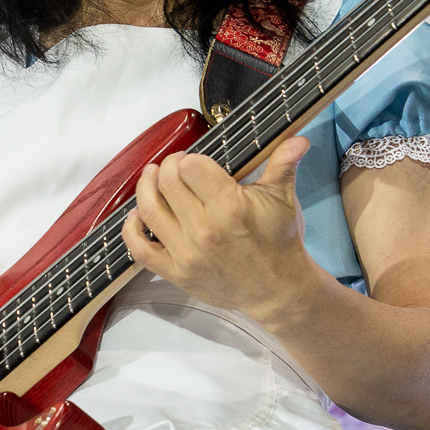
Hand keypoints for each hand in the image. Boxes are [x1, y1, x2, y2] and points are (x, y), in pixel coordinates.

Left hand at [120, 136, 323, 328]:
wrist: (278, 290)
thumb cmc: (279, 243)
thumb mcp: (283, 200)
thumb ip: (284, 165)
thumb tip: (298, 139)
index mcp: (230, 207)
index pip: (190, 166)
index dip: (188, 158)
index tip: (193, 160)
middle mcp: (205, 230)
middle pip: (167, 182)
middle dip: (168, 167)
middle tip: (174, 167)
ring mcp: (188, 254)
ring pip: (148, 210)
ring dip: (145, 187)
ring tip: (152, 178)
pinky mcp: (177, 273)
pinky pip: (140, 250)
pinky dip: (131, 230)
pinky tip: (136, 215)